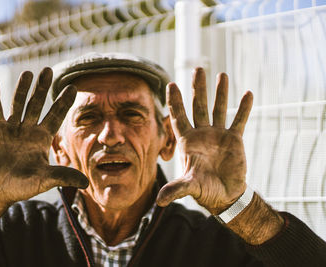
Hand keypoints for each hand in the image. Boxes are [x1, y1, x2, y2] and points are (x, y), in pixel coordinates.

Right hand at [0, 68, 87, 205]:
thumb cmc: (22, 186)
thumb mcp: (44, 180)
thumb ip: (62, 177)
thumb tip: (86, 183)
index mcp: (42, 138)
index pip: (56, 116)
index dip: (63, 102)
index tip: (72, 87)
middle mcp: (29, 130)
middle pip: (37, 105)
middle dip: (42, 88)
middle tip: (48, 71)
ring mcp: (12, 128)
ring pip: (18, 104)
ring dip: (22, 89)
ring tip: (29, 73)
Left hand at [156, 68, 252, 213]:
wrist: (225, 195)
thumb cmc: (204, 191)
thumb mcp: (189, 187)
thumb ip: (176, 189)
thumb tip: (158, 200)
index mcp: (187, 141)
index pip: (178, 117)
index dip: (175, 101)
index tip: (171, 84)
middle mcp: (201, 134)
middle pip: (198, 106)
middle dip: (198, 88)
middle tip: (198, 69)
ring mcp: (218, 135)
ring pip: (219, 109)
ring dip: (221, 93)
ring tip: (222, 75)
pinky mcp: (234, 139)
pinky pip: (239, 120)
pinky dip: (243, 108)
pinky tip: (247, 94)